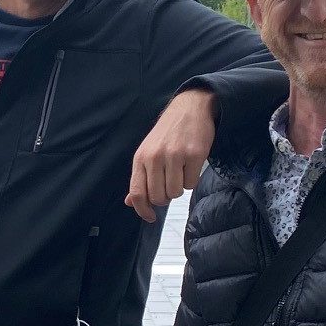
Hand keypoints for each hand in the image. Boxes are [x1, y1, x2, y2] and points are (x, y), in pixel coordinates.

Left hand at [127, 89, 216, 222]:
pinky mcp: (194, 155)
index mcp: (141, 158)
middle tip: (170, 184)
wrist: (190, 108)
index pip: (137, 193)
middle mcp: (155, 157)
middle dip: (165, 197)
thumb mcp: (147, 152)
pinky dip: (192, 179)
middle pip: (158, 197)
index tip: (150, 217)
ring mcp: (175, 156)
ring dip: (179, 188)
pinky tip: (190, 165)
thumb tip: (130, 202)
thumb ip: (140, 178)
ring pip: (176, 193)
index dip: (142, 210)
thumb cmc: (168, 133)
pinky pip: (191, 184)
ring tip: (180, 171)